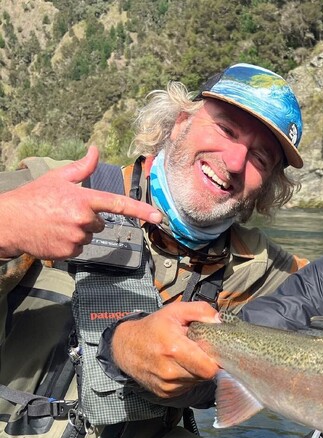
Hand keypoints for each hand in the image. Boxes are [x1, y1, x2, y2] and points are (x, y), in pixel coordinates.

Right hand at [0, 146, 162, 259]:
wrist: (9, 222)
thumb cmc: (34, 197)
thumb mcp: (58, 178)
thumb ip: (82, 167)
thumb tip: (96, 150)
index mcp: (84, 199)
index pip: (118, 204)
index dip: (140, 210)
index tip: (158, 217)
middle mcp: (83, 220)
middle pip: (101, 223)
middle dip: (87, 218)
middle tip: (63, 212)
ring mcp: (77, 237)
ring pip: (90, 235)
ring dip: (78, 231)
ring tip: (56, 223)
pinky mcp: (70, 252)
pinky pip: (80, 248)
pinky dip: (70, 243)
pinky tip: (54, 235)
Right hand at [111, 302, 221, 397]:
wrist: (126, 347)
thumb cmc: (153, 328)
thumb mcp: (176, 311)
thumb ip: (201, 311)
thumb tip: (220, 320)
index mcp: (174, 349)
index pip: (209, 368)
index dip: (216, 360)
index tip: (214, 352)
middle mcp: (169, 371)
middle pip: (205, 376)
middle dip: (206, 364)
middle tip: (199, 352)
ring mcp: (166, 385)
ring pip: (197, 382)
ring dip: (197, 372)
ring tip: (187, 358)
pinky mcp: (164, 393)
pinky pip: (187, 387)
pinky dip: (188, 378)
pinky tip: (179, 366)